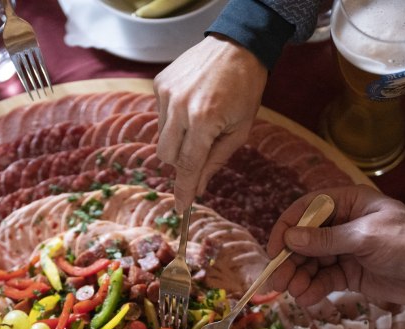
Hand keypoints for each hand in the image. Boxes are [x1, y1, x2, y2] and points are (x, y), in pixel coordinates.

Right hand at [154, 35, 266, 211]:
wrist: (237, 45)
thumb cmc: (245, 90)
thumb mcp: (239, 131)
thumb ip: (216, 162)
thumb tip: (199, 189)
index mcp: (204, 121)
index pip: (187, 166)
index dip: (183, 190)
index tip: (180, 207)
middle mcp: (180, 107)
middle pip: (166, 156)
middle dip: (181, 160)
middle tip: (201, 147)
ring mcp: (166, 93)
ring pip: (161, 137)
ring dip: (178, 138)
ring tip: (199, 118)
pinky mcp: (159, 83)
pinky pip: (160, 116)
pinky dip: (173, 118)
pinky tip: (191, 103)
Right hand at [267, 185, 404, 305]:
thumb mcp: (367, 238)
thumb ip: (328, 240)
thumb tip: (290, 238)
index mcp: (348, 203)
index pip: (306, 210)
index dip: (286, 228)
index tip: (275, 251)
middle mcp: (342, 225)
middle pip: (304, 240)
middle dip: (289, 261)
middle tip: (278, 282)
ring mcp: (345, 251)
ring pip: (311, 263)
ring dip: (299, 277)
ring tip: (295, 292)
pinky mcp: (350, 274)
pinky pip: (324, 280)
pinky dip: (314, 289)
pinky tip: (308, 298)